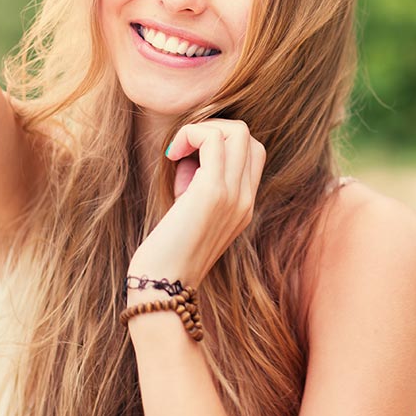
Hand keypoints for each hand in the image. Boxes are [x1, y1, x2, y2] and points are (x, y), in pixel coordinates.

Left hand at [127, 120, 265, 295]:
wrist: (163, 284)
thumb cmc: (167, 251)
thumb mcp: (192, 215)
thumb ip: (199, 187)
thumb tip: (188, 157)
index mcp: (244, 205)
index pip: (252, 151)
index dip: (220, 143)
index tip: (188, 161)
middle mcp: (246, 199)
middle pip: (248, 136)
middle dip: (212, 130)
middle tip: (183, 154)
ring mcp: (234, 195)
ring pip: (237, 130)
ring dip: (201, 130)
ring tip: (177, 154)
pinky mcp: (213, 191)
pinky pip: (212, 139)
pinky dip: (190, 135)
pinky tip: (170, 156)